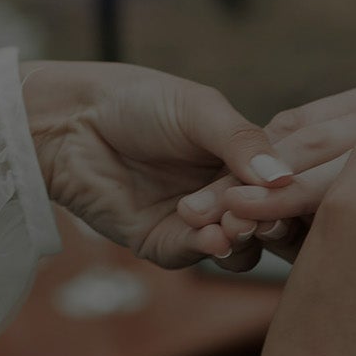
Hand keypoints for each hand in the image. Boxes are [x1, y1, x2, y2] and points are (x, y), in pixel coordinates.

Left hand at [20, 60, 292, 268]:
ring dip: (238, 239)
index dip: (284, 189)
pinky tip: (210, 236)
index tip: (285, 190)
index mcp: (239, 155)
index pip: (279, 181)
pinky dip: (207, 249)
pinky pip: (194, 255)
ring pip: (237, 246)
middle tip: (254, 212)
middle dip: (262, 217)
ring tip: (230, 225)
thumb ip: (242, 141)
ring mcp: (193, 219)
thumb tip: (284, 179)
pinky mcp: (161, 242)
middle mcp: (222, 189)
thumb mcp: (199, 109)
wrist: (70, 122)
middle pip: (263, 217)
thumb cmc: (136, 101)